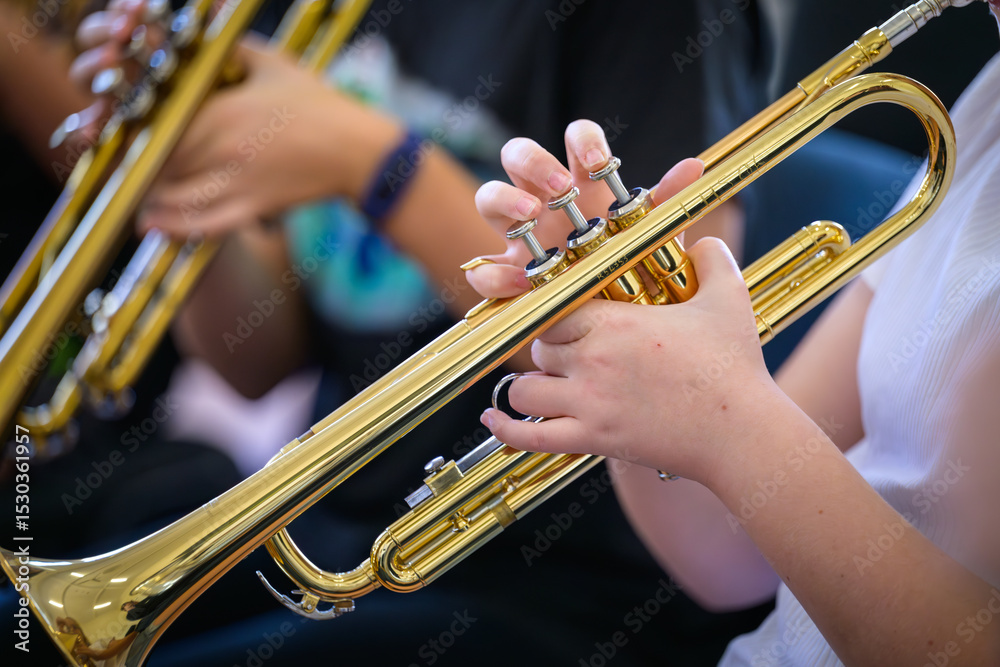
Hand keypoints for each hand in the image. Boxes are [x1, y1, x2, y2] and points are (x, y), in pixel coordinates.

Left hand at [70, 1, 402, 237]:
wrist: (358, 151)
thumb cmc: (321, 105)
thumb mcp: (277, 65)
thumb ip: (237, 50)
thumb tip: (212, 39)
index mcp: (223, 110)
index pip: (161, 123)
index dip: (137, 130)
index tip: (125, 130)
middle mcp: (222, 148)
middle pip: (160, 160)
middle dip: (140, 163)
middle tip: (125, 163)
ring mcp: (237, 181)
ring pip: (175, 194)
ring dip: (150, 196)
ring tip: (136, 195)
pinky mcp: (253, 206)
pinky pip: (206, 224)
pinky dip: (176, 228)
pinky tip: (155, 225)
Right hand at [465, 119, 704, 297]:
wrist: (615, 325)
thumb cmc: (630, 268)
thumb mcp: (651, 237)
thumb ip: (666, 203)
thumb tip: (693, 167)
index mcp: (581, 184)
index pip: (574, 140)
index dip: (582, 140)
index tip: (598, 162)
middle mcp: (544, 201)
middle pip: (517, 155)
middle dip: (533, 162)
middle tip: (558, 187)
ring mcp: (519, 236)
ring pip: (489, 196)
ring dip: (504, 199)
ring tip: (530, 218)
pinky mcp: (506, 274)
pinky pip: (483, 268)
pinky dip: (494, 272)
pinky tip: (522, 282)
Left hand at [482, 240, 774, 484]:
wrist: (740, 432)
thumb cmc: (734, 367)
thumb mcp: (728, 299)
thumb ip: (712, 259)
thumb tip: (702, 240)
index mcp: (615, 322)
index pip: (555, 309)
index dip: (558, 315)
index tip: (568, 319)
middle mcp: (592, 360)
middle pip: (538, 348)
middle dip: (547, 350)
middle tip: (568, 354)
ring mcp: (588, 404)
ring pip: (525, 390)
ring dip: (530, 386)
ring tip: (545, 385)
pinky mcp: (592, 440)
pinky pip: (530, 438)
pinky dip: (506, 431)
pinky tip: (491, 421)